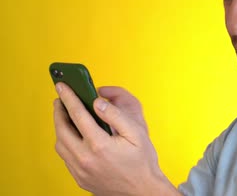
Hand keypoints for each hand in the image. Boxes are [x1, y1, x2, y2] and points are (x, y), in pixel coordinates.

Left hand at [53, 83, 179, 195]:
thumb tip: (98, 102)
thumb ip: (116, 115)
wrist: (142, 190)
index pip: (78, 115)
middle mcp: (86, 159)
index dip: (69, 97)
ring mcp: (80, 171)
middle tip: (60, 99)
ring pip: (60, 145)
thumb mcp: (136, 133)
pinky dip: (65, 142)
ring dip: (60, 127)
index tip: (62, 86)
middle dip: (59, 111)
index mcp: (99, 145)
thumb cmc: (142, 162)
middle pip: (62, 129)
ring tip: (65, 115)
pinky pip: (66, 157)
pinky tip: (72, 135)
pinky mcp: (79, 178)